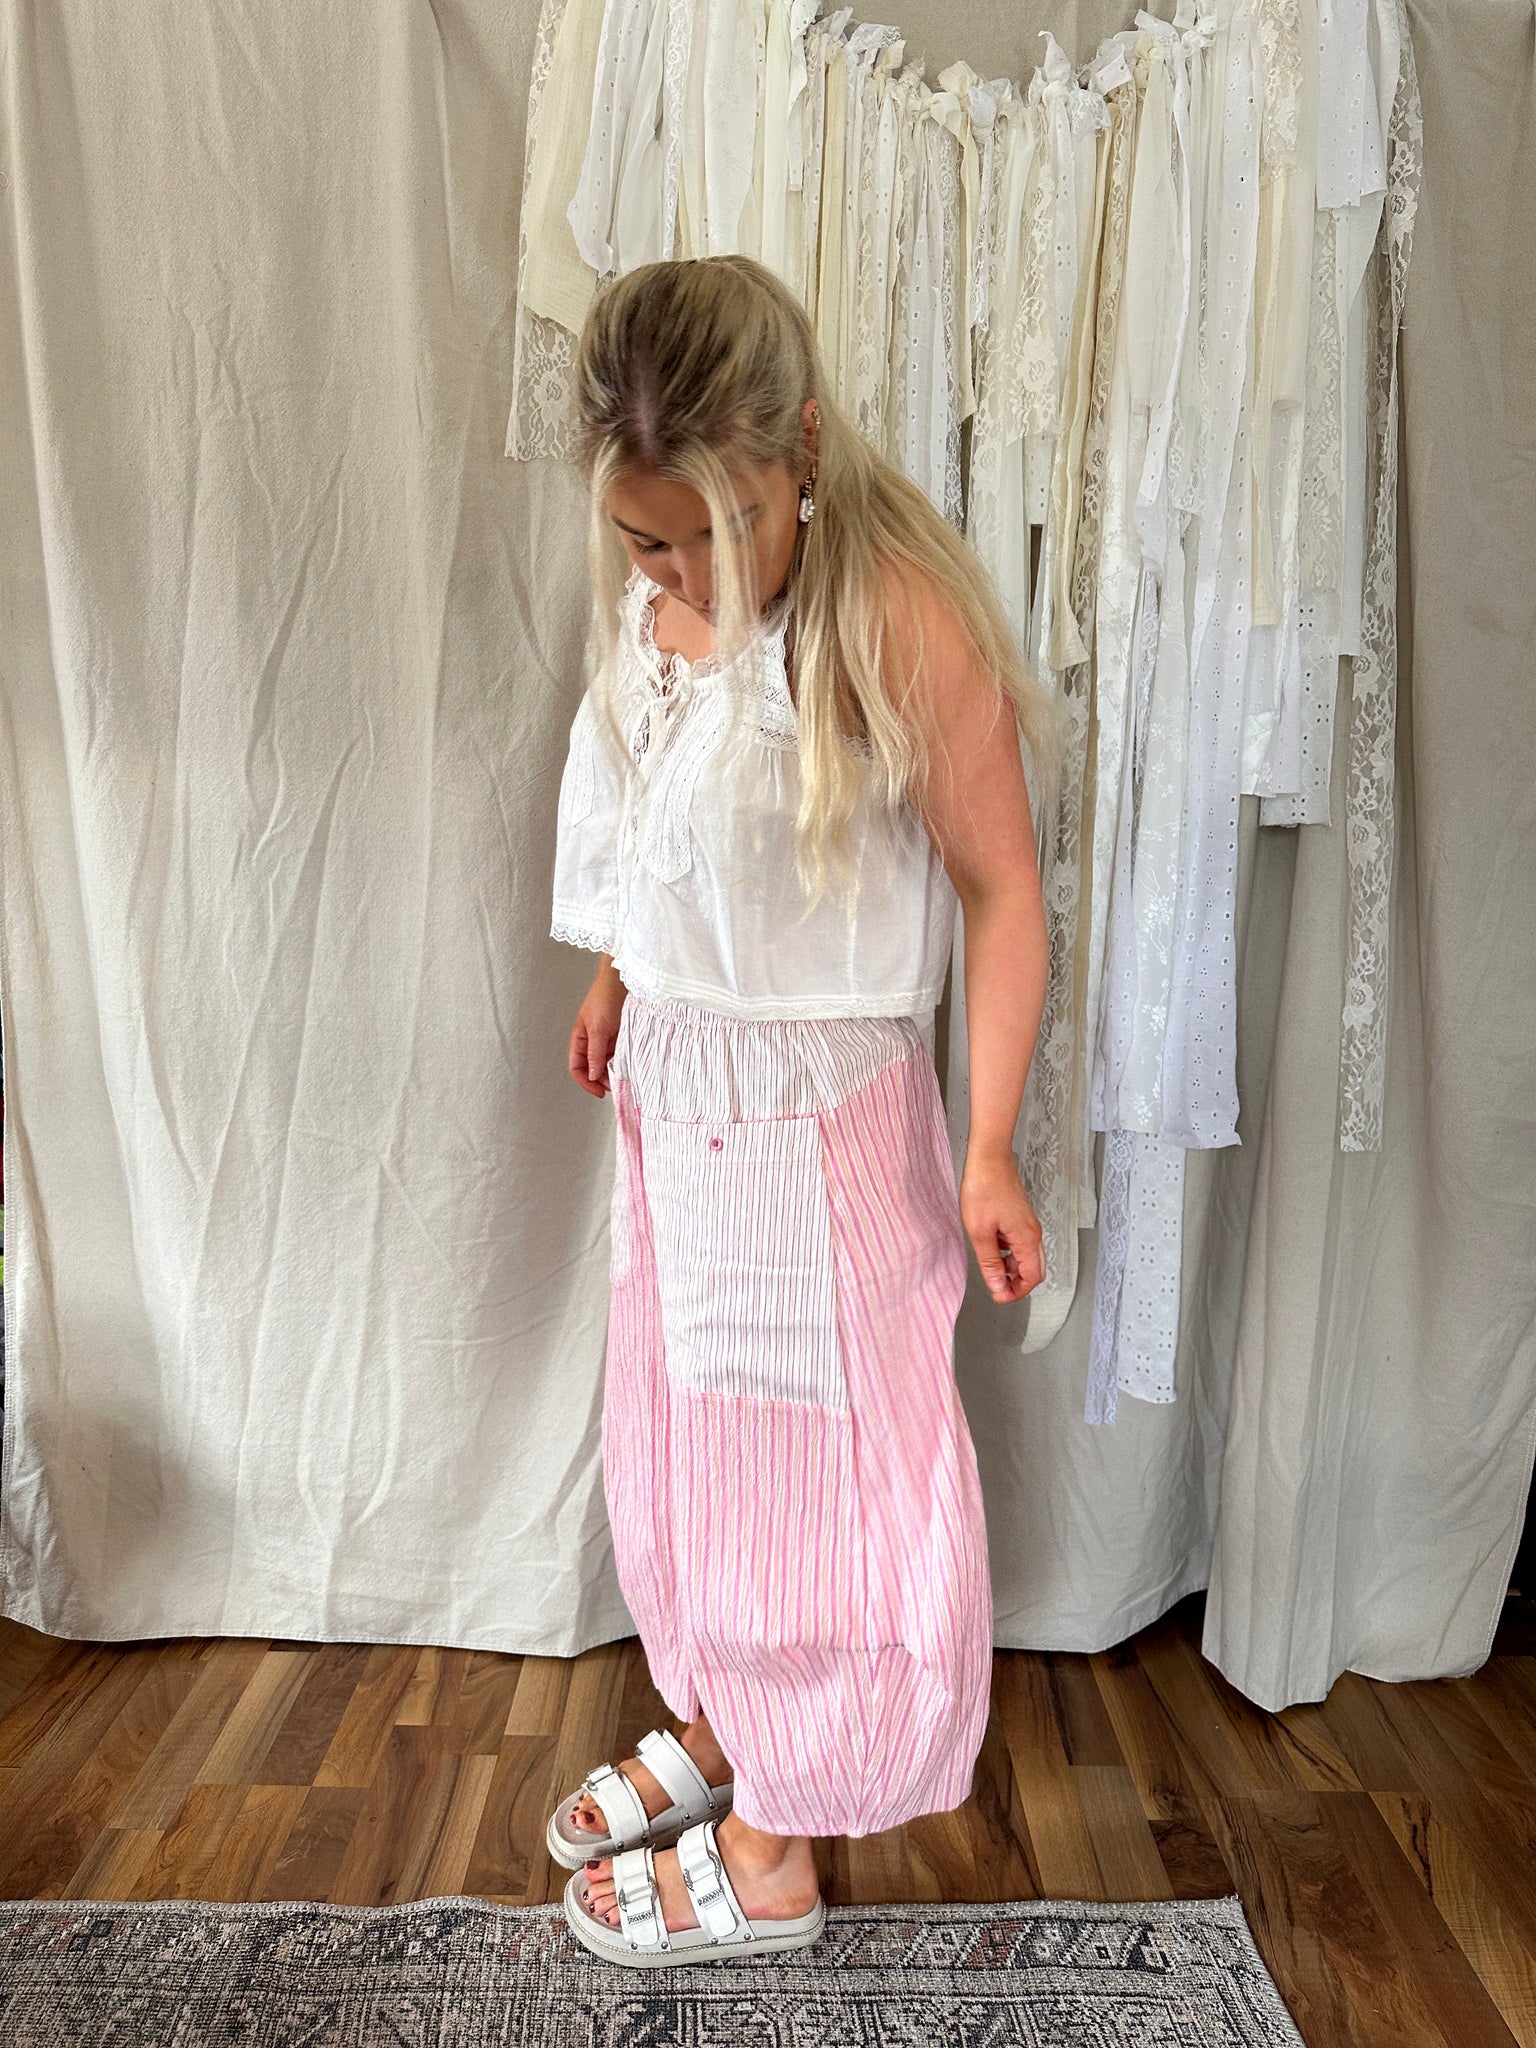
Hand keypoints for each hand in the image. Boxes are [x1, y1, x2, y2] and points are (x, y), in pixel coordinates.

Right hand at [568, 969, 625, 1097]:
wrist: (622, 982)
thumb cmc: (604, 999)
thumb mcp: (597, 1029)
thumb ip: (595, 1053)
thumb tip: (593, 1075)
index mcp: (580, 1039)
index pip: (577, 1068)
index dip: (586, 1082)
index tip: (599, 1092)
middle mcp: (591, 1042)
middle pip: (592, 1069)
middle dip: (601, 1080)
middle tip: (615, 1087)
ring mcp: (606, 1040)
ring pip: (606, 1064)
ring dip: (613, 1073)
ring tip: (623, 1078)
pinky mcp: (620, 1037)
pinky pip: (619, 1055)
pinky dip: (622, 1063)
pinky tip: (629, 1067)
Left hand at [959, 1147, 1044, 1302]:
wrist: (989, 1158)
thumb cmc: (984, 1188)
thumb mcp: (980, 1232)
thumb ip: (991, 1263)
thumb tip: (998, 1286)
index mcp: (1026, 1239)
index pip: (1032, 1278)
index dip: (1017, 1292)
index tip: (998, 1295)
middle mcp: (1033, 1233)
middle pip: (1034, 1270)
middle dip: (1017, 1283)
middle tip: (996, 1287)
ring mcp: (1028, 1224)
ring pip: (1027, 1257)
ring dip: (1012, 1268)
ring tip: (990, 1267)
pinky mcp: (1021, 1217)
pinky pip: (1021, 1243)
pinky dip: (1009, 1253)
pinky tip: (991, 1246)